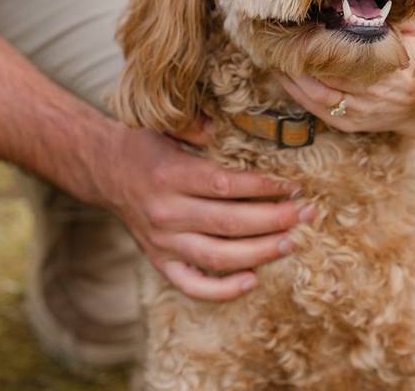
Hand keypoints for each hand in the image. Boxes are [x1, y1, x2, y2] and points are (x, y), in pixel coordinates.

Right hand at [95, 119, 315, 301]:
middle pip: (229, 223)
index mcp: (170, 176)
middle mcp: (166, 212)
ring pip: (218, 256)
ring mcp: (162, 242)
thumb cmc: (148, 145)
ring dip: (261, 252)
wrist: (105, 170)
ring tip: (293, 242)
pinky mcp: (160, 262)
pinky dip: (222, 290)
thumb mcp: (168, 125)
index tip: (293, 184)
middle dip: (275, 219)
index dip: (263, 186)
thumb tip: (235, 124)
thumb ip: (200, 127)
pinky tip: (252, 280)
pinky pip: (192, 285)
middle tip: (308, 213)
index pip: (225, 185)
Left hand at [275, 21, 414, 134]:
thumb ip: (404, 17)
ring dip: (293, 75)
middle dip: (303, 55)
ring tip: (275, 54)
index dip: (325, 39)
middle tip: (280, 35)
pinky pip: (315, 108)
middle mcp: (371, 96)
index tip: (306, 21)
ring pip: (316, 93)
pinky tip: (282, 75)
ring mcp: (358, 113)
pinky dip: (296, 92)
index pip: (350, 54)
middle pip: (328, 73)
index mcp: (389, 71)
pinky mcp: (347, 124)